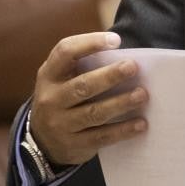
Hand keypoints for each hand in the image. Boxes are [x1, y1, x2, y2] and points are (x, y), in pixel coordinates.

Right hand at [29, 31, 148, 165]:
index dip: (89, 43)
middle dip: (110, 76)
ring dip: (120, 103)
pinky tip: (140, 124)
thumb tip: (124, 56)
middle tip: (133, 67)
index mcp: (49, 74)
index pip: (65, 52)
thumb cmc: (62, 97)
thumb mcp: (61, 79)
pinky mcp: (74, 145)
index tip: (115, 40)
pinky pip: (102, 136)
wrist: (42, 141)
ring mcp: (61, 124)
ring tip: (142, 94)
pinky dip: (123, 130)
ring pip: (94, 113)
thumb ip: (82, 66)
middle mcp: (51, 99)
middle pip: (82, 85)